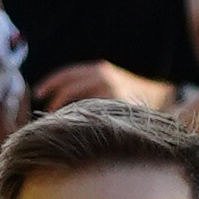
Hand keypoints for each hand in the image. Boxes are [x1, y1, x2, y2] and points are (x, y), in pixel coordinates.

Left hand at [36, 57, 171, 114]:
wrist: (161, 96)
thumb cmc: (131, 93)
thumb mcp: (109, 82)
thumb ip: (89, 87)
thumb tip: (60, 101)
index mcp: (99, 69)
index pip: (67, 74)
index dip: (50, 83)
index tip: (37, 93)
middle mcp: (103, 77)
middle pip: (68, 87)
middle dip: (53, 99)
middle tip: (45, 113)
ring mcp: (110, 93)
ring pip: (78, 103)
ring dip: (65, 113)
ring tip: (58, 123)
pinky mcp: (118, 107)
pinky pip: (92, 115)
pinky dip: (82, 121)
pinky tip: (78, 129)